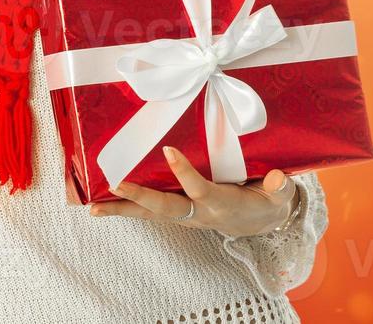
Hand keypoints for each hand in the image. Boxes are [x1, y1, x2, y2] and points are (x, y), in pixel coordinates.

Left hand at [89, 145, 298, 237]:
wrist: (262, 222)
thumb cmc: (267, 201)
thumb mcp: (278, 196)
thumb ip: (279, 187)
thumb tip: (277, 178)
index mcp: (222, 205)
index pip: (200, 189)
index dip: (184, 173)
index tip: (169, 151)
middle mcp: (198, 214)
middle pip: (166, 208)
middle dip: (141, 198)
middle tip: (116, 186)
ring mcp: (186, 215)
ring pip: (150, 214)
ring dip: (122, 210)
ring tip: (93, 208)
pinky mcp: (178, 213)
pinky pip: (149, 212)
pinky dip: (126, 208)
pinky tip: (102, 204)